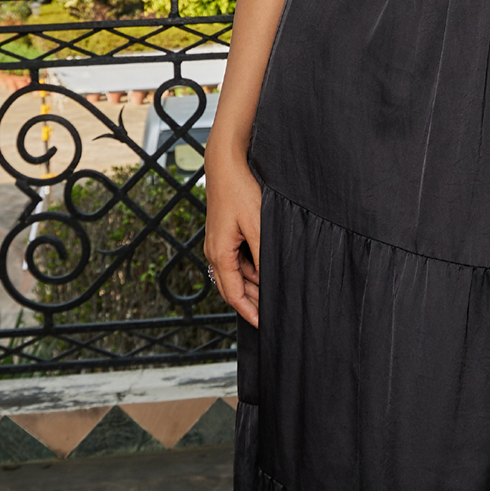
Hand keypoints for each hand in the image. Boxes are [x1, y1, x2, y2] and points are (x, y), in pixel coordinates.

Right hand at [205, 144, 261, 326]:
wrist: (226, 166)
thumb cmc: (241, 192)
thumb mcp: (258, 226)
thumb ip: (263, 256)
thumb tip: (269, 281)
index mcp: (219, 254)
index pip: (234, 294)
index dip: (249, 312)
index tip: (264, 325)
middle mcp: (214, 253)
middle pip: (233, 289)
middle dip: (252, 304)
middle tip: (272, 315)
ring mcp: (218, 244)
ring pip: (236, 275)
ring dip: (253, 287)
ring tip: (275, 296)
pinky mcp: (224, 236)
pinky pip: (237, 261)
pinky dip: (251, 271)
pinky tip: (268, 272)